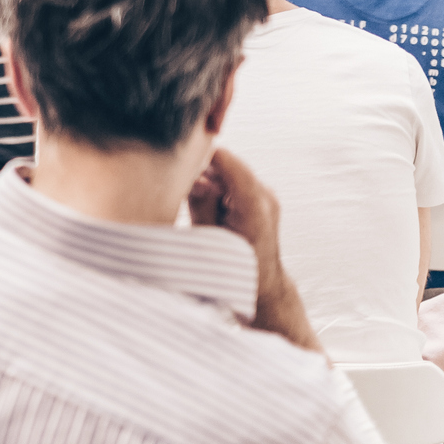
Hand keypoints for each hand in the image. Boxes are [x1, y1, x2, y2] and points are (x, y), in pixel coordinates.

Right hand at [189, 147, 320, 353]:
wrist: (262, 286)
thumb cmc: (234, 269)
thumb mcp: (208, 240)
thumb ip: (200, 204)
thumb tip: (194, 179)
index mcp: (254, 207)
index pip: (228, 162)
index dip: (202, 157)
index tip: (179, 163)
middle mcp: (264, 196)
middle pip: (224, 165)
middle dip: (201, 174)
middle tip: (186, 196)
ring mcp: (265, 195)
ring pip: (226, 172)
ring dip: (208, 182)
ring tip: (203, 209)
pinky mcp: (260, 196)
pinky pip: (231, 181)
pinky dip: (216, 189)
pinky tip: (211, 210)